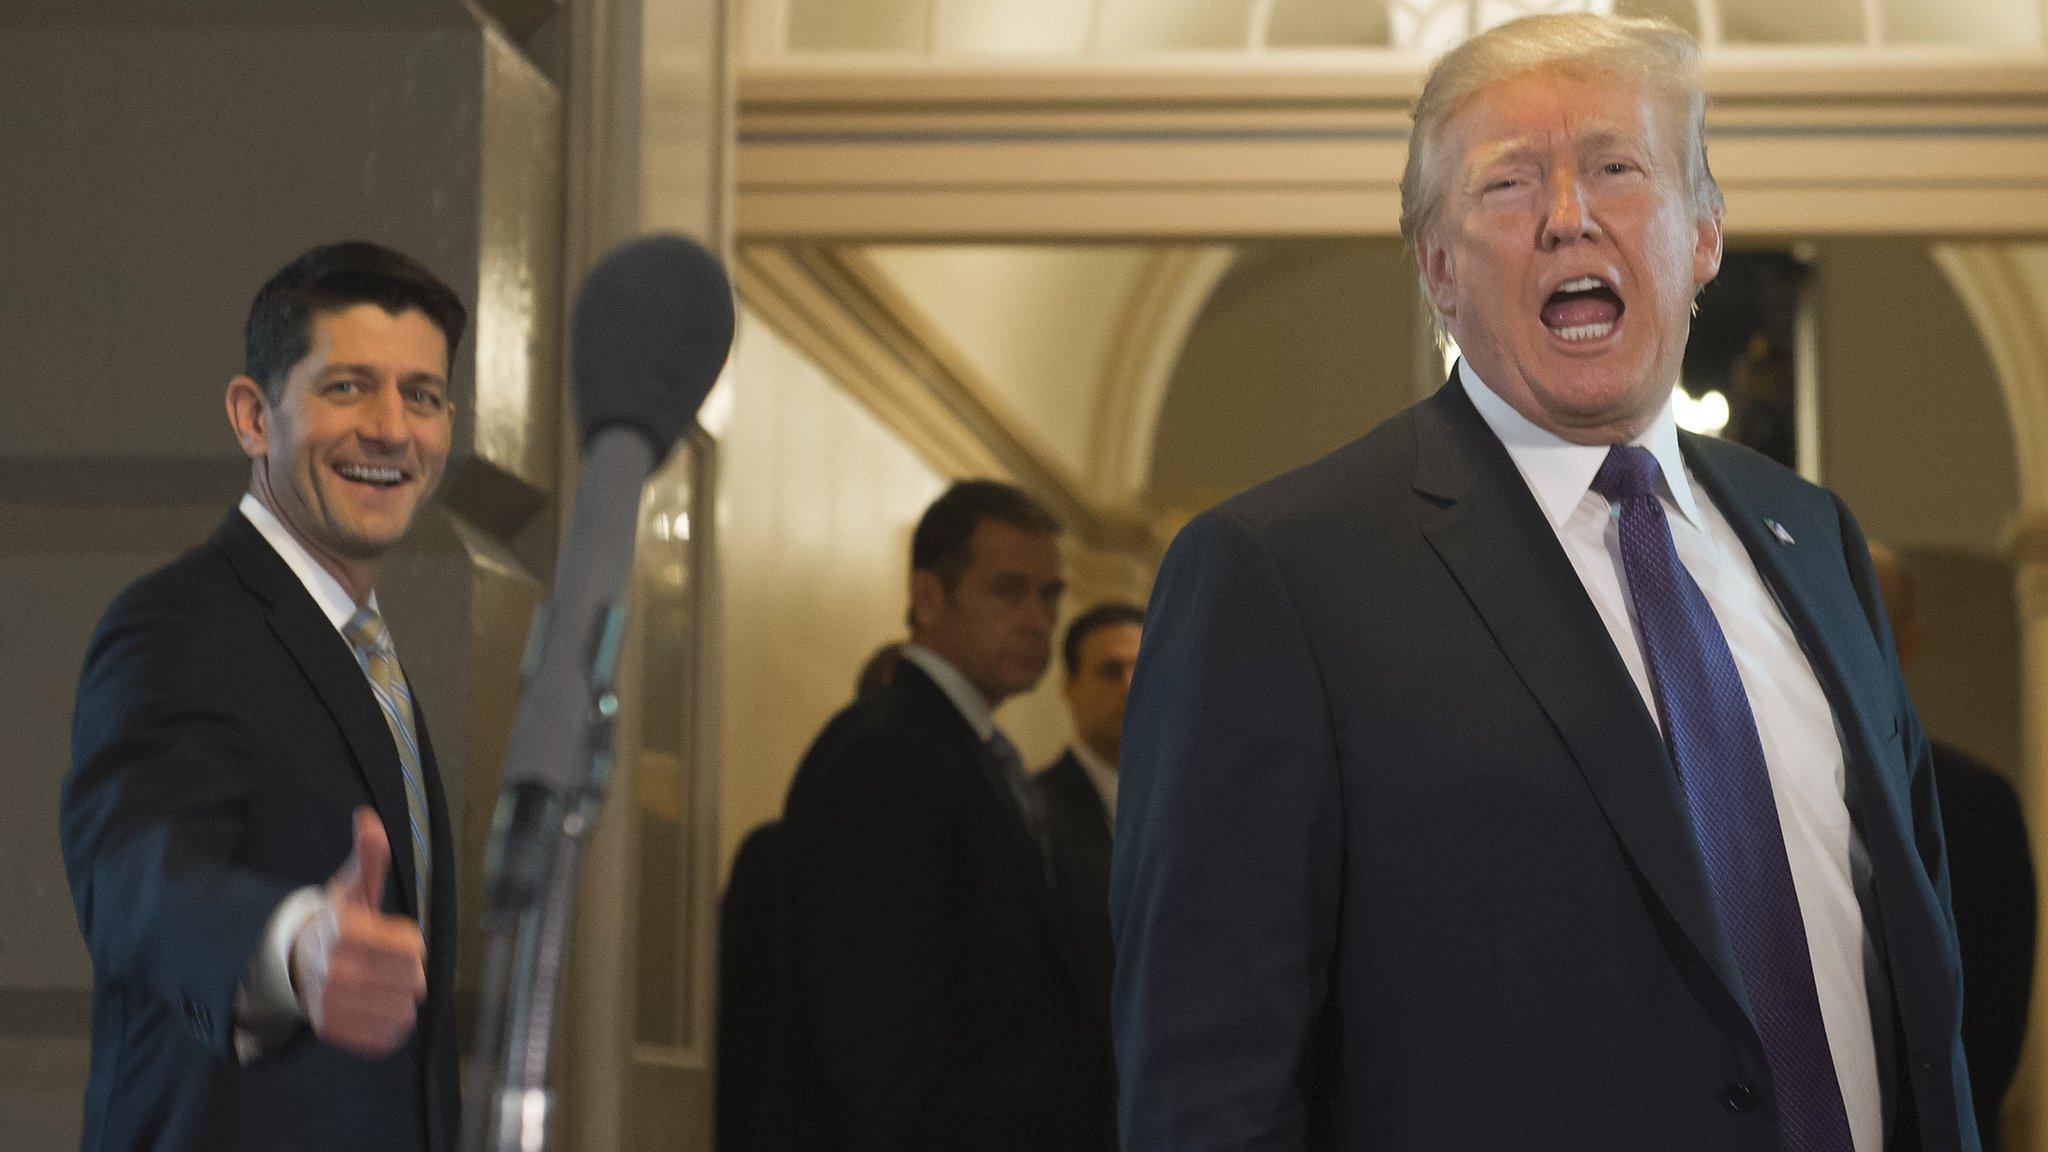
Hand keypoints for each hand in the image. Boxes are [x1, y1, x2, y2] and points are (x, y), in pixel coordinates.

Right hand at [291, 807, 426, 1056]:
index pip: (412, 947)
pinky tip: (377, 1003)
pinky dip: (392, 1022)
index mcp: (342, 932)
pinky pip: (390, 1035)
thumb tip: (369, 818)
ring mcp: (332, 1007)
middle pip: (413, 979)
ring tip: (382, 981)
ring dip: (402, 995)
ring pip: (404, 1008)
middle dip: (410, 968)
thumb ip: (368, 856)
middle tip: (391, 961)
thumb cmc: (335, 924)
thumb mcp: (351, 888)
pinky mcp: (336, 1033)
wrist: (290, 965)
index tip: (396, 936)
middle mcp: (333, 972)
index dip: (411, 939)